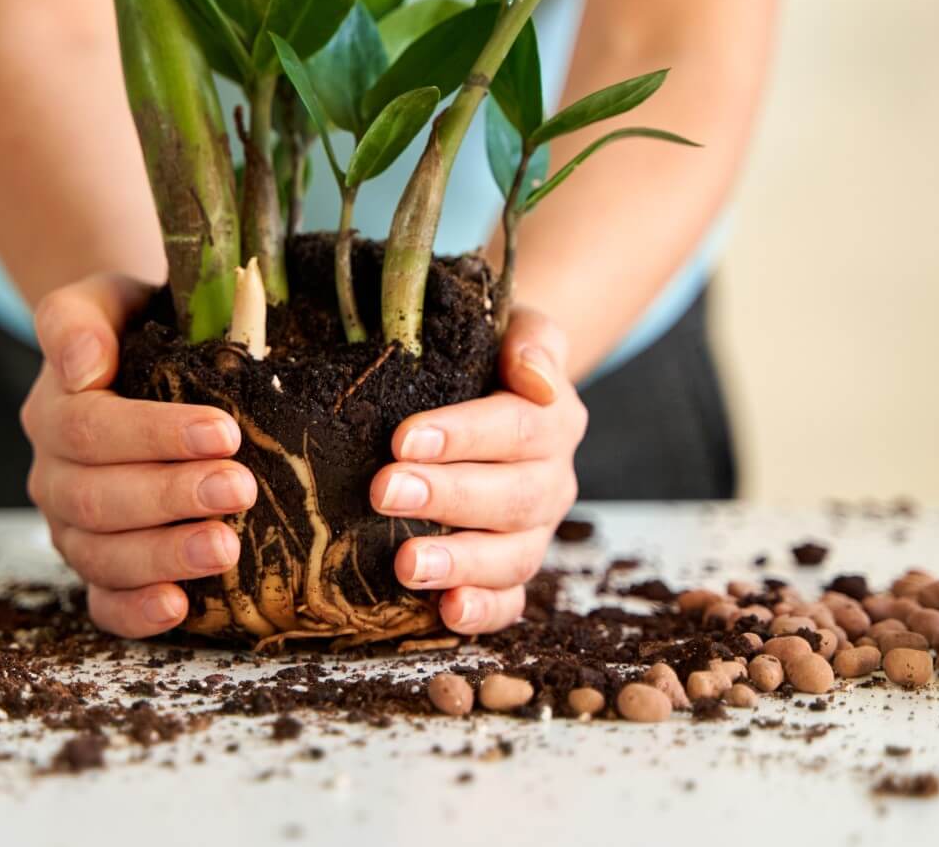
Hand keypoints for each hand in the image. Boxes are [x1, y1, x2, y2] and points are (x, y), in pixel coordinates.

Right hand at [21, 275, 255, 637]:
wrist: (138, 356)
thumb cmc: (136, 327)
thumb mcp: (107, 299)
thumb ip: (78, 320)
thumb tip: (80, 366)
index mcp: (54, 410)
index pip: (91, 429)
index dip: (154, 435)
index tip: (223, 431)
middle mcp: (54, 475)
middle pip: (97, 498)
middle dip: (171, 497)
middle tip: (239, 488)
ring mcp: (72, 527)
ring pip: (101, 556)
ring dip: (164, 557)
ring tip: (225, 548)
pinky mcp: (99, 568)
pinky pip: (103, 603)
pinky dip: (135, 612)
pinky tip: (178, 608)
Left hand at [373, 308, 586, 634]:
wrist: (490, 388)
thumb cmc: (486, 358)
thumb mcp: (514, 326)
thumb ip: (531, 341)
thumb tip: (534, 377)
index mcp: (553, 420)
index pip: (516, 427)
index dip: (463, 434)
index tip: (404, 438)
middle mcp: (549, 480)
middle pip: (512, 496)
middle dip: (447, 497)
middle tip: (385, 491)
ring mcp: (532, 532)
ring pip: (512, 556)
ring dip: (460, 563)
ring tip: (408, 564)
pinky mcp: (510, 572)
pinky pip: (509, 601)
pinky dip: (483, 612)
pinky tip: (446, 611)